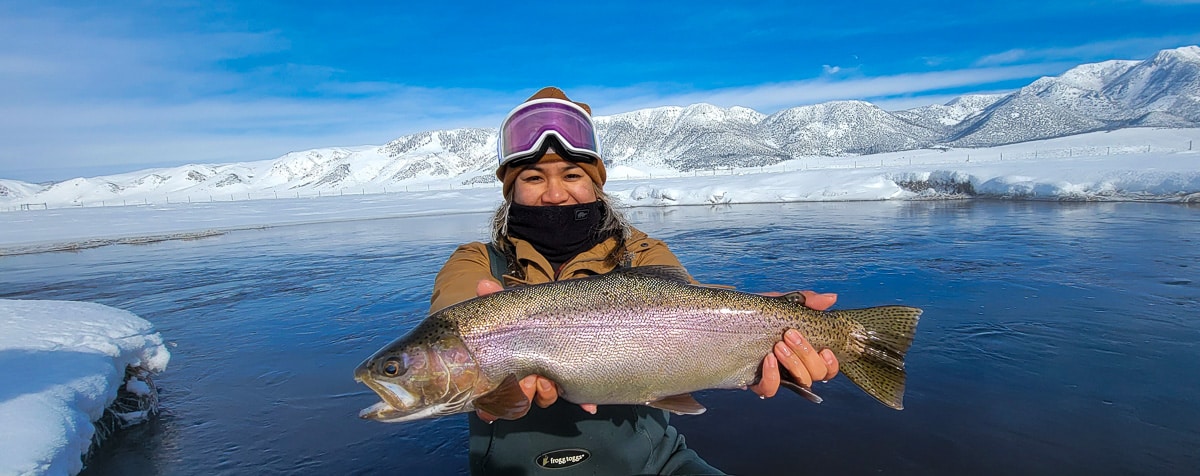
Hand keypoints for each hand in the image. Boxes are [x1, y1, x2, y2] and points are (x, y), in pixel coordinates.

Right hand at [474, 279, 597, 421]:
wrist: (560, 311)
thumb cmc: (531, 313)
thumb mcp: (515, 305)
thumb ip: (497, 297)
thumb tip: (483, 285)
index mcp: (509, 366)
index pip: (494, 395)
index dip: (490, 406)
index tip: (489, 406)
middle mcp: (528, 377)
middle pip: (521, 399)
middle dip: (523, 394)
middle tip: (527, 381)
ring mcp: (550, 380)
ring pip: (546, 398)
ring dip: (546, 394)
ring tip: (547, 381)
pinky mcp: (572, 377)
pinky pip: (578, 396)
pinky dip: (583, 402)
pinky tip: (589, 406)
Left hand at [750, 291, 840, 398]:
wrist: (728, 318)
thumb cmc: (759, 314)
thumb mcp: (782, 303)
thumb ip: (806, 302)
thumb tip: (830, 298)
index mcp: (804, 352)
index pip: (827, 368)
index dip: (831, 364)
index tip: (825, 350)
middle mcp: (794, 367)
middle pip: (817, 374)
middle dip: (807, 354)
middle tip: (789, 335)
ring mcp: (778, 376)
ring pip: (800, 382)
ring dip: (794, 363)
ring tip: (778, 345)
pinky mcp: (758, 382)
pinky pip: (771, 389)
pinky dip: (773, 377)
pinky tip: (768, 360)